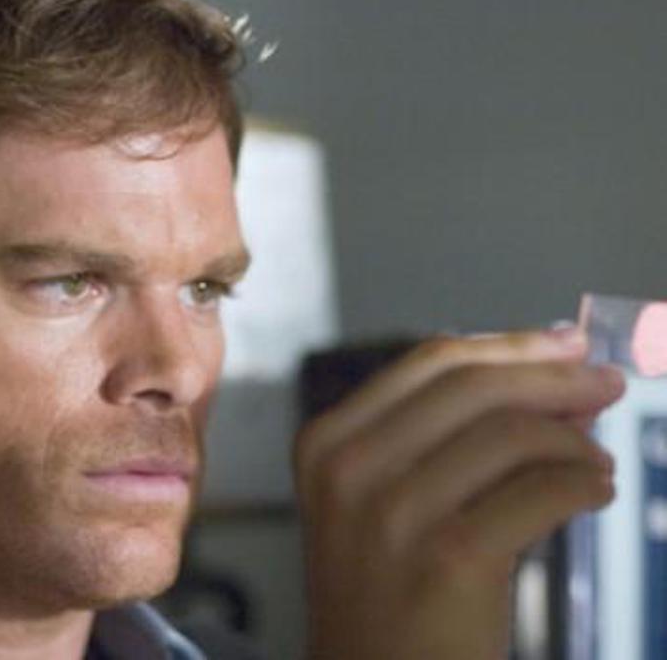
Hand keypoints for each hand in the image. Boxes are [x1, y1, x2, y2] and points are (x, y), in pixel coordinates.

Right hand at [294, 329, 623, 659]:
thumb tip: (546, 376)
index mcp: (327, 442)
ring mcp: (392, 514)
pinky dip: (584, 484)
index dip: (509, 344)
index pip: (429, 362)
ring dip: (574, 440)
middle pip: (473, 385)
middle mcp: (348, 469)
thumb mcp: (375, 500)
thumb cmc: (383, 591)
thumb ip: (439, 436)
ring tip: (596, 461)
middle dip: (554, 375)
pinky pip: (541, 492)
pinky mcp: (448, 560)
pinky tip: (594, 492)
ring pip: (511, 434)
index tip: (565, 342)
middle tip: (607, 383)